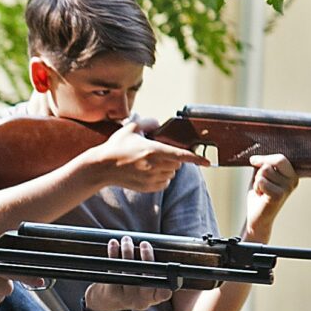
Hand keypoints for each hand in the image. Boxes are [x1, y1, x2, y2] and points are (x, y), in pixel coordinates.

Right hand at [78, 121, 207, 193]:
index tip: (208, 162)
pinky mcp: (148, 188)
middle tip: (158, 153)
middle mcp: (154, 166)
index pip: (180, 155)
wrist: (102, 167)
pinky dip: (162, 177)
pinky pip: (164, 183)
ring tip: (150, 162)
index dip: (196, 159)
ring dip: (168, 168)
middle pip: (177, 164)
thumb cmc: (117, 146)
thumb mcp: (131, 128)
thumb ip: (149, 122)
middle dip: (173, 158)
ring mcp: (151, 179)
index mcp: (153, 150)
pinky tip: (149, 171)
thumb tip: (159, 123)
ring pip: (172, 174)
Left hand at [83, 237, 175, 310]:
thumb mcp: (149, 285)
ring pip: (128, 272)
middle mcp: (141, 300)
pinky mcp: (111, 291)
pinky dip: (113, 255)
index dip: (166, 280)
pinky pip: (113, 270)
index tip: (165, 264)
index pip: (164, 292)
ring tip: (127, 240)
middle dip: (146, 258)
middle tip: (145, 244)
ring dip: (127, 252)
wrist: (110, 299)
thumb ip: (158, 272)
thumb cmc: (136, 285)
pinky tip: (113, 244)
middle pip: (146, 279)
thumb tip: (166, 248)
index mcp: (154, 298)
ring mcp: (126, 297)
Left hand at [242, 152, 310, 235]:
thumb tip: (257, 158)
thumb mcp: (261, 173)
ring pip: (266, 169)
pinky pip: (262, 181)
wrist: (255, 217)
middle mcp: (294, 180)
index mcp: (293, 174)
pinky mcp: (280, 195)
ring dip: (258, 179)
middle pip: (279, 159)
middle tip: (261, 179)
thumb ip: (264, 162)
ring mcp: (289, 188)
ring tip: (262, 190)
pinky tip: (261, 195)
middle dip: (263, 164)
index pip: (308, 169)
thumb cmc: (259, 194)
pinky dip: (257, 186)